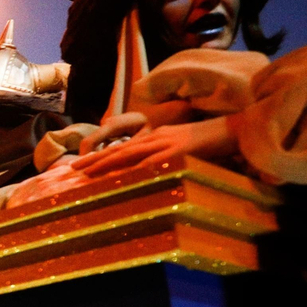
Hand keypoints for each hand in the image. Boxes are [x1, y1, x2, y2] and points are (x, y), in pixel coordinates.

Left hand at [71, 118, 236, 179]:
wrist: (235, 129)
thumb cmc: (210, 141)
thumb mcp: (180, 147)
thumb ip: (163, 157)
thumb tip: (148, 172)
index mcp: (155, 137)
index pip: (122, 147)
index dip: (100, 156)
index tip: (80, 165)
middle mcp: (155, 137)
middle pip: (119, 149)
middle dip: (94, 160)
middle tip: (72, 169)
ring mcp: (166, 142)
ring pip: (129, 154)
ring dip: (107, 164)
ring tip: (87, 173)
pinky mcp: (179, 150)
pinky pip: (153, 161)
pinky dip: (136, 169)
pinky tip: (122, 176)